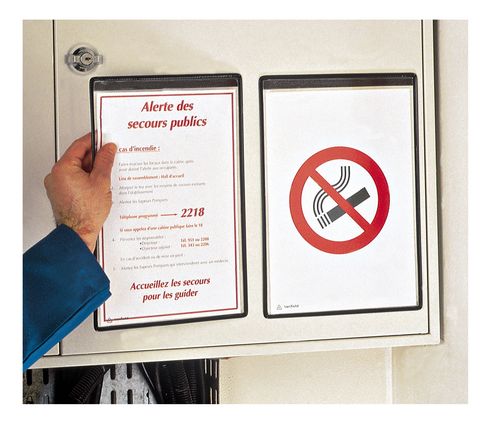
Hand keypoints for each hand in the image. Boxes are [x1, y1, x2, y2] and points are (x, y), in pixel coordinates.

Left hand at [44, 133, 116, 251]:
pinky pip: (74, 180)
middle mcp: (56, 175)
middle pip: (78, 158)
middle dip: (95, 158)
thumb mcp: (102, 181)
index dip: (94, 141)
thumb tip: (108, 149)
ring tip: (105, 177)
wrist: (78, 233)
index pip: (79, 146)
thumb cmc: (86, 213)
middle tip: (110, 158)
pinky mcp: (60, 194)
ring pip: (77, 170)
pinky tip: (98, 186)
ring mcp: (56, 186)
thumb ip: (105, 161)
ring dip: (91, 170)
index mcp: (63, 168)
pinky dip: (86, 180)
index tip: (104, 139)